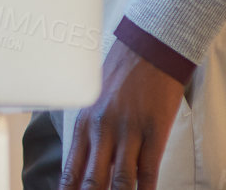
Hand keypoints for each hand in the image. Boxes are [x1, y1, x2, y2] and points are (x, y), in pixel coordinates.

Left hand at [59, 40, 185, 189]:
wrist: (148, 48)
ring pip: (120, 179)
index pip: (71, 169)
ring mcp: (128, 132)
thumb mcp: (95, 102)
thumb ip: (90, 133)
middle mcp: (102, 130)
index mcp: (84, 124)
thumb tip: (85, 162)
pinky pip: (148, 170)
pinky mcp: (154, 131)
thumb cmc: (121, 74)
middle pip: (92, 179)